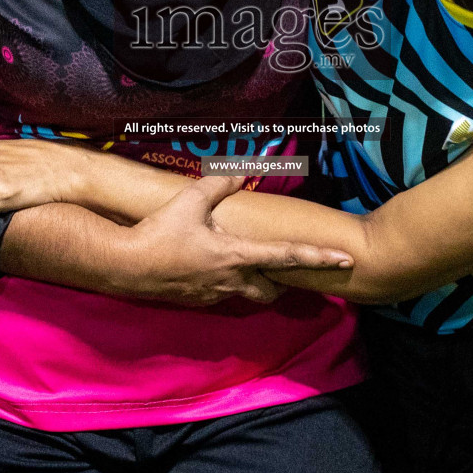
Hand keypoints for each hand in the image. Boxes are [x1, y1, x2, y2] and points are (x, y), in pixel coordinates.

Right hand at [115, 174, 353, 305]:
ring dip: (256, 282)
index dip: (320, 257)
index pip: (288, 257)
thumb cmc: (160, 232)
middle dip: (282, 279)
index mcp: (237, 254)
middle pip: (273, 288)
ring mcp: (215, 295)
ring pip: (250, 294)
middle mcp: (232, 280)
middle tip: (283, 264)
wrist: (125, 266)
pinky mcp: (199, 302)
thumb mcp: (190, 200)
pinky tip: (212, 267)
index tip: (347, 260)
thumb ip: (218, 184)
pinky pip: (225, 295)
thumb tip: (240, 170)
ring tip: (248, 263)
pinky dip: (230, 284)